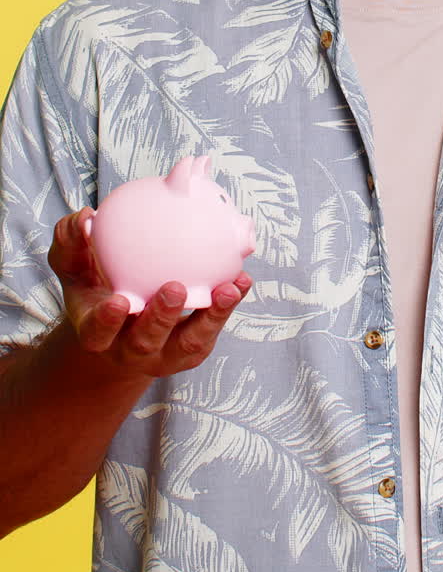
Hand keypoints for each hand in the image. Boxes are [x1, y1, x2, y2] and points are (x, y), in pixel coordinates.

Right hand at [47, 206, 252, 379]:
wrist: (120, 323)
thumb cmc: (94, 285)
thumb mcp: (74, 265)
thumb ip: (72, 242)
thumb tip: (86, 218)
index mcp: (97, 333)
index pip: (98, 333)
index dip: (107, 321)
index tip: (118, 301)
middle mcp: (129, 349)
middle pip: (145, 341)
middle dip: (161, 318)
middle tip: (175, 288)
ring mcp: (164, 353)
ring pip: (188, 343)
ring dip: (210, 317)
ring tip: (227, 289)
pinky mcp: (191, 348)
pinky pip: (212, 329)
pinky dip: (228, 307)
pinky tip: (241, 280)